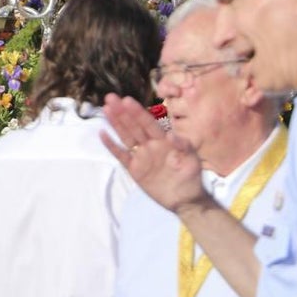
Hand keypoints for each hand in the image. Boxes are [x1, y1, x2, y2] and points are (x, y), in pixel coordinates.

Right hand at [101, 94, 205, 211]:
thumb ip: (182, 145)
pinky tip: (103, 134)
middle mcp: (150, 144)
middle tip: (110, 97)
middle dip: (122, 112)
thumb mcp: (192, 158)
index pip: (148, 123)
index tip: (127, 100)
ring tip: (106, 109)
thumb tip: (170, 135)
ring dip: (116, 123)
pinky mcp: (135, 169)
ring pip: (126, 136)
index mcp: (164, 139)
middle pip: (134, 126)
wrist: (186, 198)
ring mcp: (141, 156)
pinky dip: (112, 145)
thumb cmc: (191, 174)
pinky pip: (122, 155)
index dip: (138, 112)